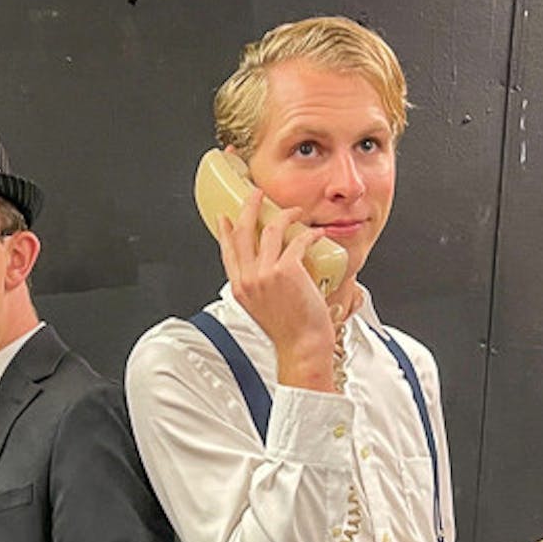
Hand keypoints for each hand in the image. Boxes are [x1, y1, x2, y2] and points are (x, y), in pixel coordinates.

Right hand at [215, 189, 336, 391]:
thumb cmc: (289, 332)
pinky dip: (309, 234)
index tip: (227, 218)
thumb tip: (270, 271)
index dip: (226, 231)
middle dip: (249, 207)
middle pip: (243, 233)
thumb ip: (260, 288)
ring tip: (293, 210)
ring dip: (283, 215)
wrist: (302, 346)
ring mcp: (266, 274)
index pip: (227, 252)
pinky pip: (297, 241)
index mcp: (240, 288)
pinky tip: (317, 233)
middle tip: (256, 194)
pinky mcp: (287, 271)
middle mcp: (249, 279)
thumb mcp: (263, 309)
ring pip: (269, 231)